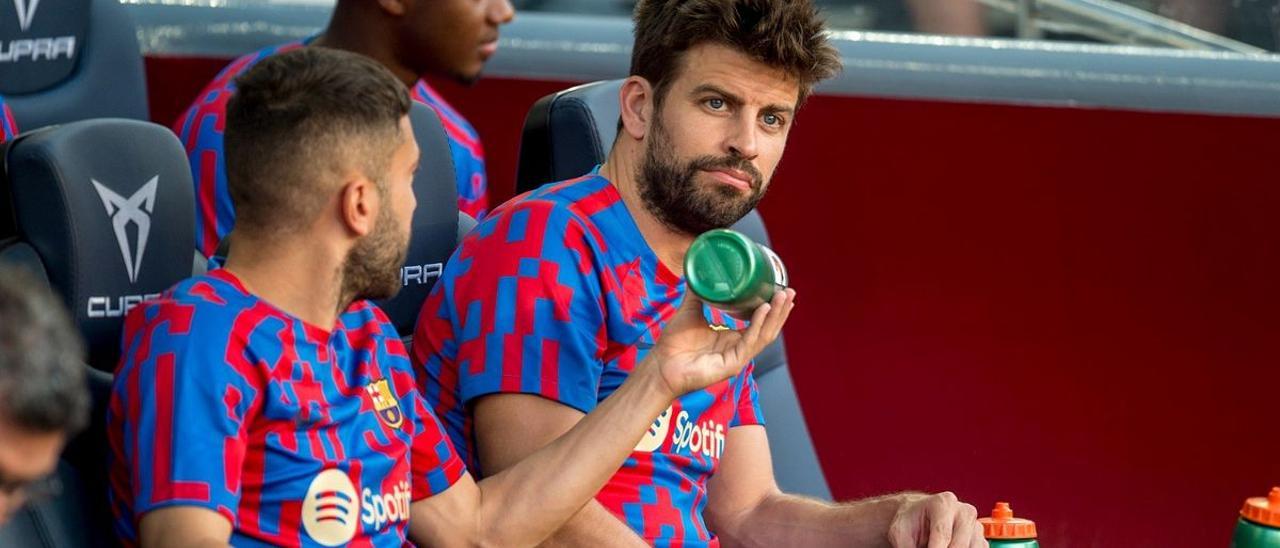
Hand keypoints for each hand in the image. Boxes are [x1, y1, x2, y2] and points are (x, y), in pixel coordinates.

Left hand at [647, 288, 795, 396]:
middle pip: (767, 328)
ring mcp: (737, 357)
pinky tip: (763, 309)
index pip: (759, 323)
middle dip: (780, 310)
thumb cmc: (674, 344)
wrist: (660, 364)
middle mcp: (738, 348)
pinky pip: (749, 342)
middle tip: (789, 290)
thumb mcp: (690, 311)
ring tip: (782, 296)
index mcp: (732, 338)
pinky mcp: (732, 365)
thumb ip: (697, 293)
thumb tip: (700, 271)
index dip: (772, 308)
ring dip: (774, 315)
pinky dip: (757, 324)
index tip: (781, 289)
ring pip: (763, 335)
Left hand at [887, 492, 986, 547]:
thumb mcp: (900, 532)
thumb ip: (908, 546)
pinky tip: (947, 547)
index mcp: (944, 503)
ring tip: (934, 545)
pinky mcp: (981, 539)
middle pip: (959, 544)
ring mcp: (975, 525)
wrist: (918, 518)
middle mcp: (964, 511)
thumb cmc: (909, 523)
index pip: (942, 533)